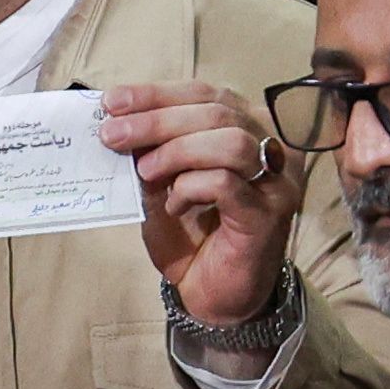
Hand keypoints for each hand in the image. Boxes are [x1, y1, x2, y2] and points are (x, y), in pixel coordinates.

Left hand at [102, 80, 302, 327]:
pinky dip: (190, 186)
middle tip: (112, 134)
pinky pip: (226, 183)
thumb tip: (115, 119)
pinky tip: (173, 204)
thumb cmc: (192, 235)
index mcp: (250, 128)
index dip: (158, 94)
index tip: (113, 100)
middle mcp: (273, 149)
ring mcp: (276, 182)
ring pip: (230, 142)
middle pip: (217, 112)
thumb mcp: (162, 183)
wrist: (214, 295)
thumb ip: (151, 150)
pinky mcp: (268, 214)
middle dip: (157, 120)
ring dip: (176, 151)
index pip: (206, 94)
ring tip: (144, 171)